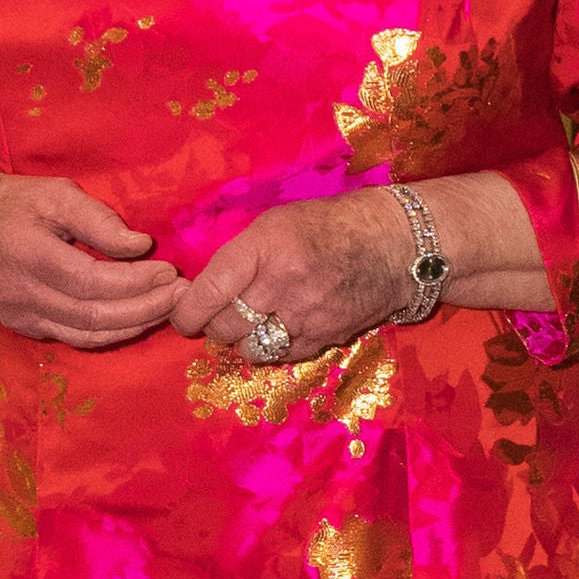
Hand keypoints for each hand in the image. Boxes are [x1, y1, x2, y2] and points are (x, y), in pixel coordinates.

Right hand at [0, 172, 180, 347]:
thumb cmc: (13, 203)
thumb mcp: (56, 194)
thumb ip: (98, 219)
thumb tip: (140, 246)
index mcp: (27, 254)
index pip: (91, 281)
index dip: (136, 281)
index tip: (171, 269)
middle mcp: (21, 293)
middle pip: (93, 315)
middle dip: (146, 308)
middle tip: (182, 294)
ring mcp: (20, 316)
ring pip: (87, 334)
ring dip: (134, 325)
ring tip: (170, 307)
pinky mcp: (25, 327)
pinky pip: (75, 337)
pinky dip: (112, 333)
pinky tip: (140, 318)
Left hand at [169, 188, 412, 362]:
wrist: (395, 244)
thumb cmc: (331, 224)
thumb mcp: (279, 222)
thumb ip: (242, 254)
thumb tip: (205, 288)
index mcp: (266, 246)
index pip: (209, 291)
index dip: (187, 312)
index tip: (183, 317)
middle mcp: (283, 283)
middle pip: (225, 327)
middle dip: (215, 326)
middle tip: (221, 316)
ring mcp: (305, 315)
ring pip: (250, 348)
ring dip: (244, 340)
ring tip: (253, 324)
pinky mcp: (324, 338)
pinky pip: (281, 356)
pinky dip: (273, 348)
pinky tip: (282, 329)